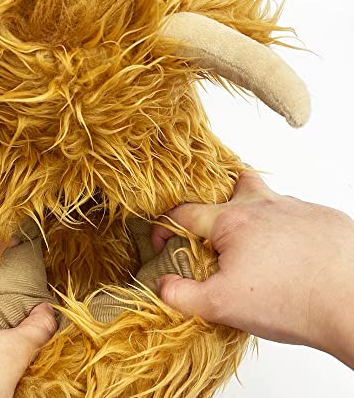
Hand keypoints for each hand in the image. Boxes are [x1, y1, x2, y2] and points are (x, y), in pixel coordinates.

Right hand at [153, 171, 353, 368]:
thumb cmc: (290, 300)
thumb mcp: (222, 305)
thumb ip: (183, 294)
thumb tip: (162, 285)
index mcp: (232, 220)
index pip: (184, 213)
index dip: (164, 227)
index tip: (162, 244)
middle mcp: (264, 205)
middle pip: (234, 183)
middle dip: (220, 198)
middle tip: (218, 225)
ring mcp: (297, 208)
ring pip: (268, 200)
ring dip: (257, 215)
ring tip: (257, 244)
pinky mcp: (324, 219)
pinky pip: (297, 215)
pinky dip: (287, 229)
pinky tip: (292, 256)